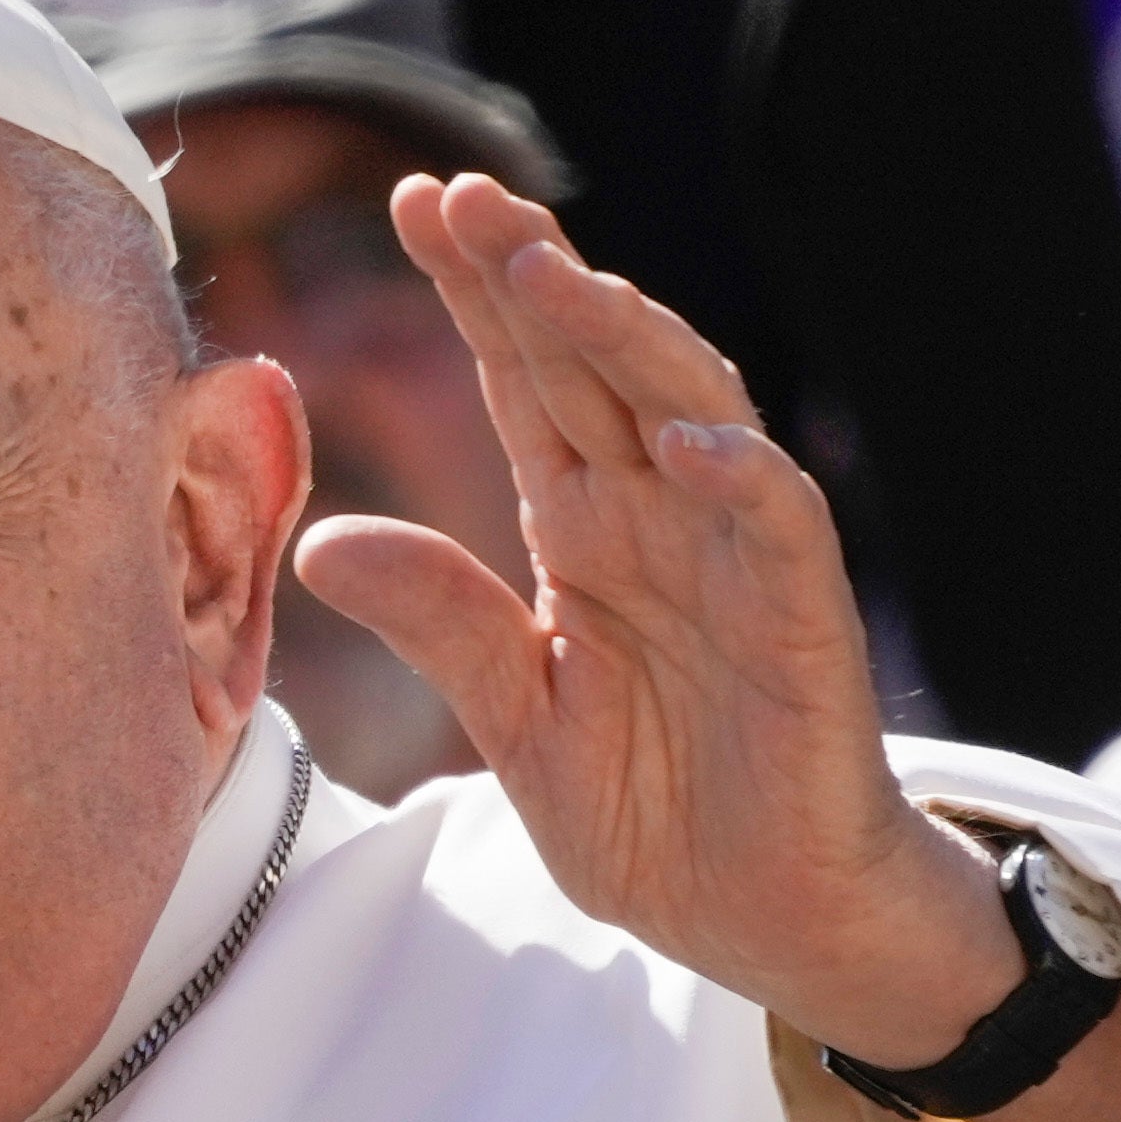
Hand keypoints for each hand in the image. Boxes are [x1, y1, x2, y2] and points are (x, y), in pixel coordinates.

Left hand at [294, 176, 1021, 1065]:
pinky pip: (778, 527)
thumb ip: (440, 625)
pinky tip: (683, 438)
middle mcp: (658, 517)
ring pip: (688, 408)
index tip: (413, 203)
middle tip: (463, 196)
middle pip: (594, 365)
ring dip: (624, 339)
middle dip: (532, 276)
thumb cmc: (660, 816)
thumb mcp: (515, 723)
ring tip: (551, 275)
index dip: (475, 294)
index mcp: (583, 527)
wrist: (769, 925)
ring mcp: (735, 558)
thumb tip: (317, 543)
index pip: (521, 381)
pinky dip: (739, 474)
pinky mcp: (803, 622)